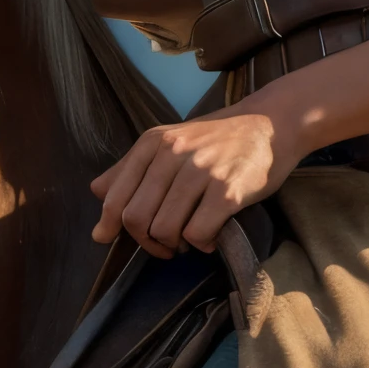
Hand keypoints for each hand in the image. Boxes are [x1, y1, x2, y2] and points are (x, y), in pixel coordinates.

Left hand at [90, 108, 299, 257]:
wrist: (271, 123)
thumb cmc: (217, 139)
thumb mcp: (168, 142)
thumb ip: (130, 167)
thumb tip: (96, 194)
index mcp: (153, 143)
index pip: (115, 196)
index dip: (110, 225)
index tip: (110, 238)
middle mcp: (172, 154)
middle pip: (137, 218)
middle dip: (146, 241)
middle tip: (164, 244)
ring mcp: (201, 172)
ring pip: (165, 229)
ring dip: (175, 244)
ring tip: (189, 238)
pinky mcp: (228, 191)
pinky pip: (198, 234)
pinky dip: (202, 243)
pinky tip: (211, 235)